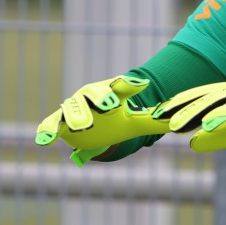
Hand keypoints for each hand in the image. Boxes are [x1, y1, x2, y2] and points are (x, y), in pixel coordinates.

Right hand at [35, 75, 168, 165]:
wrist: (92, 124)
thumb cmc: (116, 119)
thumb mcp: (137, 122)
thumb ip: (155, 120)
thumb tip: (180, 123)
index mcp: (111, 93)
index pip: (121, 86)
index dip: (130, 85)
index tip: (142, 84)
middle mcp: (90, 97)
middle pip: (95, 94)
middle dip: (101, 98)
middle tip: (110, 104)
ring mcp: (73, 108)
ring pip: (74, 109)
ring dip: (77, 116)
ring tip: (83, 126)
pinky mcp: (58, 123)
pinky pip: (51, 125)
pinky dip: (47, 131)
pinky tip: (44, 140)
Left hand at [152, 77, 225, 151]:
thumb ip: (219, 136)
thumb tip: (192, 144)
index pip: (200, 96)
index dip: (179, 103)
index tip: (159, 112)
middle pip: (204, 96)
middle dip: (180, 105)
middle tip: (158, 116)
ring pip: (217, 100)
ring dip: (195, 111)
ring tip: (176, 123)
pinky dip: (222, 116)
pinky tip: (208, 125)